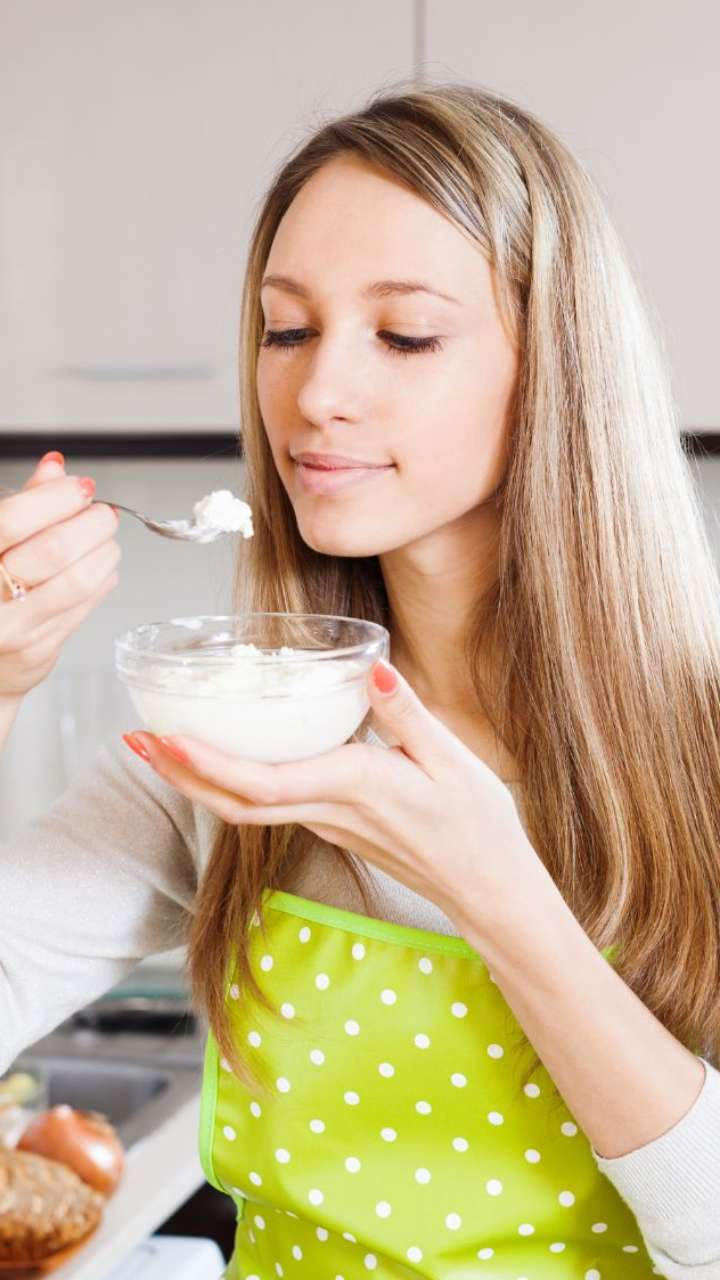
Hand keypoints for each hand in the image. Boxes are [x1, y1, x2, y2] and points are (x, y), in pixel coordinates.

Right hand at [0, 452, 119, 698]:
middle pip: (54, 549)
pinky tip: (98, 566)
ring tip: (104, 539)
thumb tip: (55, 466)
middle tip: (102, 514)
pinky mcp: (38, 650)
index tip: (80, 488)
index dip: (56, 498)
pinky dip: (102, 577)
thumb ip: (23, 504)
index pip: (13, 520)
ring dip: (105, 551)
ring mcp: (12, 628)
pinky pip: (85, 605)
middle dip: (92, 524)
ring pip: (78, 580)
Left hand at [123, 659, 539, 925]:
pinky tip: (222, 762)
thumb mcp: (453, 758)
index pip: (266, 781)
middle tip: (134, 737)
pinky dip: (231, 786)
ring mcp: (328, 824)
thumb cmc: (479, 826)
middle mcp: (330, 810)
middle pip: (236, 801)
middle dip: (180, 773)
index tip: (167, 740)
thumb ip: (407, 713)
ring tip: (160, 746)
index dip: (210, 763)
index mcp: (355, 787)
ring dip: (197, 781)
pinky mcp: (334, 826)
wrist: (490, 889)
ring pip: (245, 809)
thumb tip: (371, 668)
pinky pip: (268, 808)